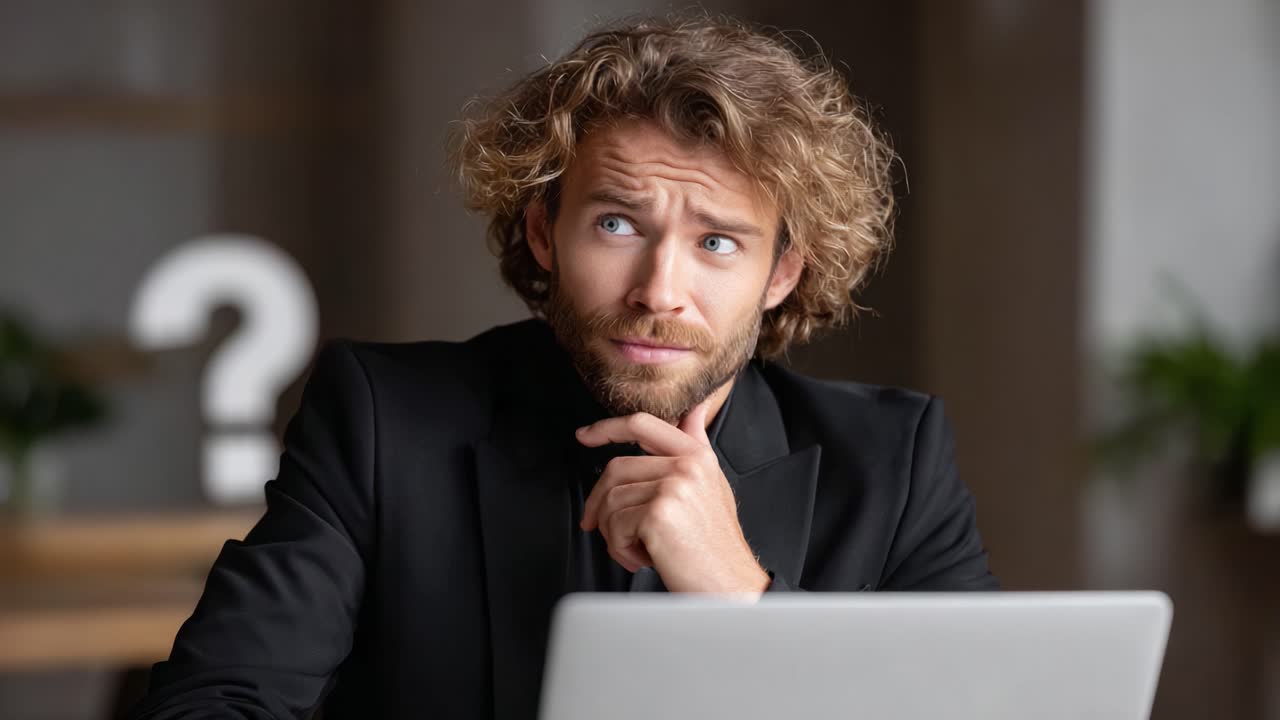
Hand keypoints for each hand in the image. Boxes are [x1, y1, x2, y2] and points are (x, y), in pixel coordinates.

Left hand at [577, 397, 769, 595]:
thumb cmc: (715, 545)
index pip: (642, 424)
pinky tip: (644, 559)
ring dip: (613, 533)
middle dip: (599, 503)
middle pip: (615, 469)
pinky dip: (620, 549)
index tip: (584, 436)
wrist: (731, 586)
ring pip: (610, 500)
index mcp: (697, 455)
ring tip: (638, 549)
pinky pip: (614, 525)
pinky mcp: (659, 514)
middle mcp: (686, 466)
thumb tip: (695, 411)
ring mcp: (673, 487)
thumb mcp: (712, 486)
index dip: (607, 427)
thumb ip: (696, 446)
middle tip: (603, 528)